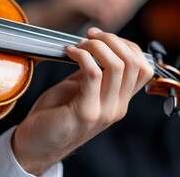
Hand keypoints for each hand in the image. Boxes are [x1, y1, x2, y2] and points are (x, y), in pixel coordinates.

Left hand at [12, 27, 153, 174]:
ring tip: (78, 46)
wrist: (36, 144)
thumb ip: (93, 73)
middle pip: (134, 62)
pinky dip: (82, 56)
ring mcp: (104, 111)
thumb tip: (97, 47)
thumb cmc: (55, 115)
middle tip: (89, 36)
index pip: (143, 67)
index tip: (101, 36)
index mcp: (119, 101)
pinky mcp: (86, 112)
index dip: (126, 45)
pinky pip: (94, 74)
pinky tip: (70, 53)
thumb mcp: (80, 89)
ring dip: (96, 46)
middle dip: (111, 39)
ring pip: (117, 65)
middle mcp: (117, 107)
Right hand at [24, 0, 139, 32]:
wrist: (44, 20)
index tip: (126, 12)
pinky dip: (102, 20)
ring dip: (114, 16)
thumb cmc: (68, 16)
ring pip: (112, 0)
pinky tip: (98, 26)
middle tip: (117, 21)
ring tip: (107, 25)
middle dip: (123, 8)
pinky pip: (99, 9)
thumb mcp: (93, 4)